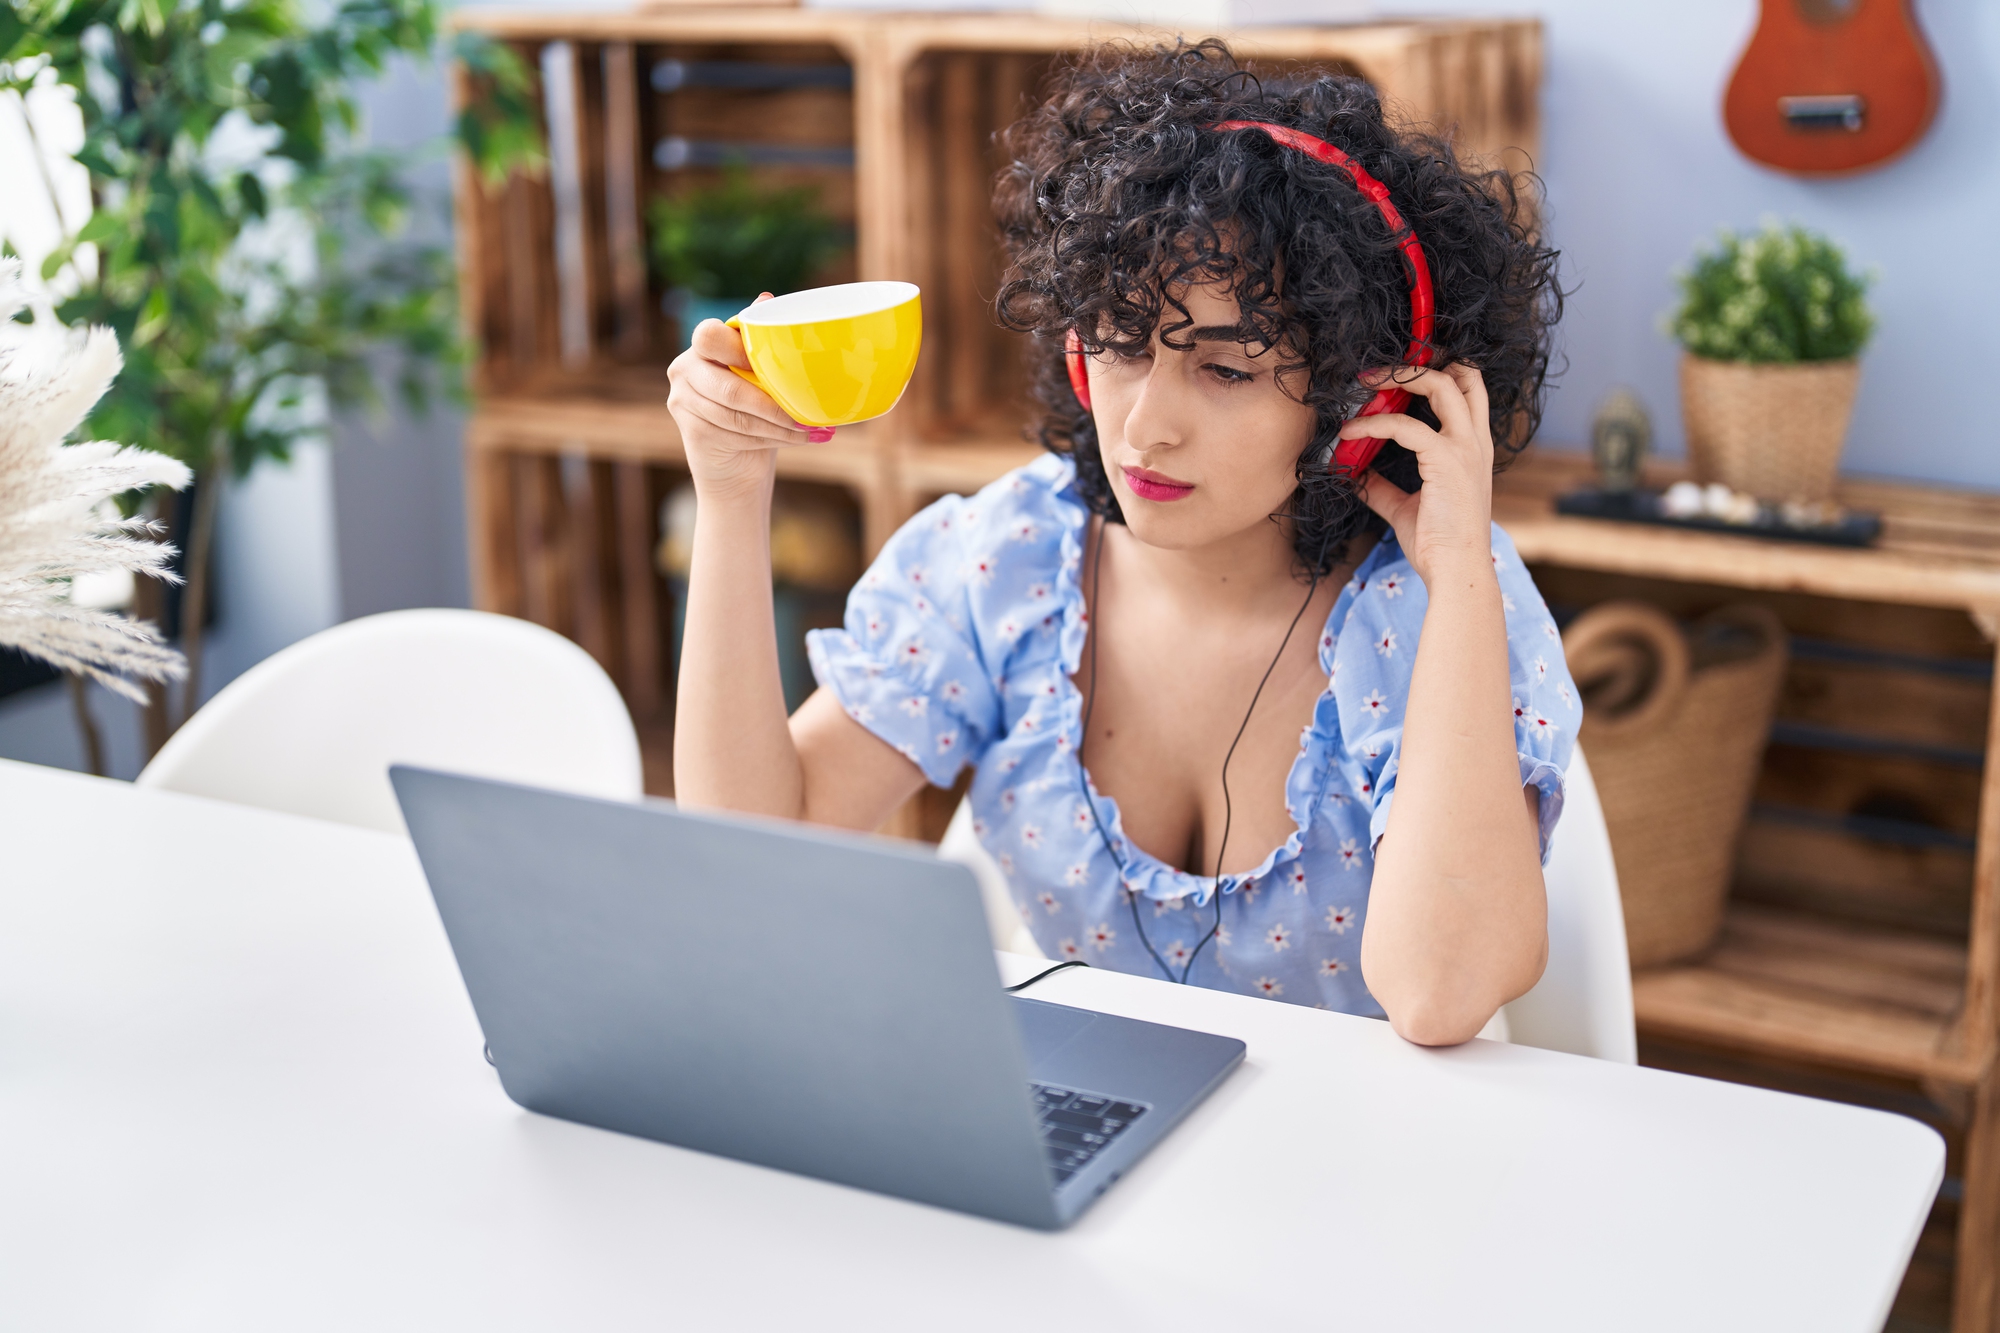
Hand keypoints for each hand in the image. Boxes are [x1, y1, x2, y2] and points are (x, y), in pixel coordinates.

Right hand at [665, 292, 831, 502]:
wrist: (733, 460)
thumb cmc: (752, 404)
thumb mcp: (758, 370)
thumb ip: (759, 340)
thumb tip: (768, 299)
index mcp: (702, 344)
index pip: (710, 336)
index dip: (741, 350)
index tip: (776, 367)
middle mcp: (684, 368)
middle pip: (730, 389)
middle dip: (775, 406)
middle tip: (810, 416)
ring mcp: (682, 401)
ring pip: (738, 417)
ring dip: (780, 427)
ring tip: (813, 430)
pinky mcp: (691, 432)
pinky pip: (737, 436)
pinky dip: (773, 439)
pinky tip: (797, 440)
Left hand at [1338, 363, 1494, 584]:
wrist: (1455, 570)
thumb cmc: (1437, 544)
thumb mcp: (1404, 508)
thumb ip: (1381, 488)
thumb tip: (1354, 475)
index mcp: (1473, 449)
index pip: (1468, 392)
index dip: (1440, 371)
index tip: (1400, 374)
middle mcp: (1476, 442)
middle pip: (1463, 375)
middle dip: (1422, 362)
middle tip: (1379, 368)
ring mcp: (1466, 448)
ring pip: (1440, 385)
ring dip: (1398, 377)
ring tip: (1363, 382)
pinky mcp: (1447, 459)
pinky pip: (1405, 426)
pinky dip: (1374, 424)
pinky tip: (1350, 432)